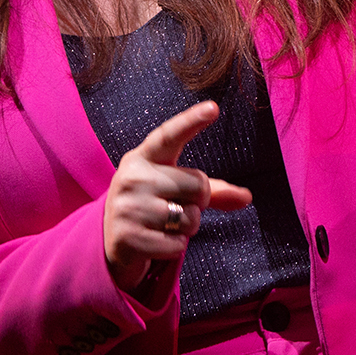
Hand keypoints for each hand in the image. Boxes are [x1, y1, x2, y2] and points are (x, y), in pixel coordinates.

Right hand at [103, 102, 251, 292]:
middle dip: (199, 201)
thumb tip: (246, 197)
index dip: (192, 121)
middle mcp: (132, 177)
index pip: (170, 136)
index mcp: (143, 157)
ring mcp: (128, 207)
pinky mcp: (128, 237)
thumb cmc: (152, 205)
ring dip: (187, 227)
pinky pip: (177, 244)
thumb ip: (211, 190)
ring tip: (164, 224)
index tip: (213, 108)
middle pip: (199, 185)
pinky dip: (175, 246)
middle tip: (177, 205)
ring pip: (190, 218)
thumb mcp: (175, 189)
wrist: (109, 240)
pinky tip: (156, 241)